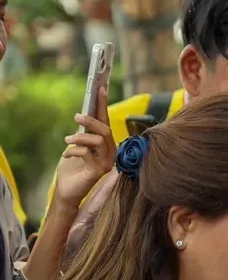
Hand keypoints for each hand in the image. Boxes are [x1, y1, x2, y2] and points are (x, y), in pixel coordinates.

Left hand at [54, 88, 115, 206]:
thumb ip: (83, 132)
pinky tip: (66, 154)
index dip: (102, 105)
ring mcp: (106, 163)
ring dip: (79, 137)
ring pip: (98, 140)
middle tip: (76, 115)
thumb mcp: (77, 145)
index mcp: (105, 145)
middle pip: (105, 130)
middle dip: (90, 121)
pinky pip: (86, 153)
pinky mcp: (98, 172)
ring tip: (67, 139)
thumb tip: (83, 114)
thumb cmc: (72, 168)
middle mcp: (110, 153)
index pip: (106, 122)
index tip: (99, 88)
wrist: (67, 190)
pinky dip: (73, 150)